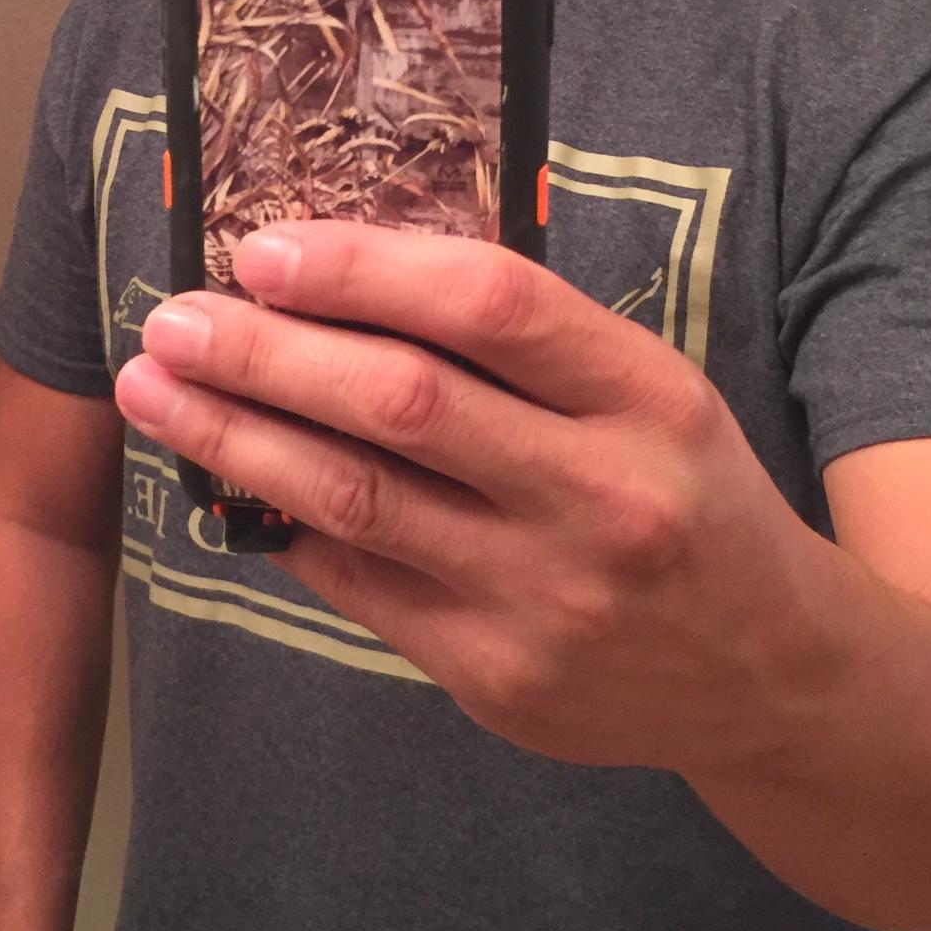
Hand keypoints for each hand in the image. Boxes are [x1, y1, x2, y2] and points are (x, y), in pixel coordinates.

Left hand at [113, 221, 850, 776]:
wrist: (774, 675)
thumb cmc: (687, 497)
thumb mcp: (650, 393)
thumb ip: (524, 346)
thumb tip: (337, 284)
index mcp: (649, 399)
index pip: (491, 305)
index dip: (364, 268)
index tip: (261, 249)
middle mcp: (603, 498)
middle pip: (402, 402)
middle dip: (264, 353)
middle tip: (171, 318)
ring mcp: (548, 599)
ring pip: (356, 499)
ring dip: (236, 437)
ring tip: (155, 389)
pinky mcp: (499, 680)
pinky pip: (360, 585)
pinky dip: (284, 526)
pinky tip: (228, 481)